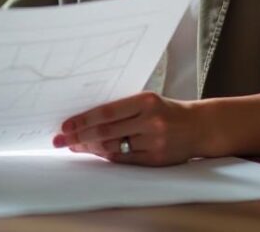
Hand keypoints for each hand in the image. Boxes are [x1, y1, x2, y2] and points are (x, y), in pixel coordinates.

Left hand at [52, 91, 206, 165]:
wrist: (198, 126)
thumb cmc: (166, 110)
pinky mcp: (156, 159)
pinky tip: (94, 152)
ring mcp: (154, 142)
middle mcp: (150, 121)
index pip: (106, 112)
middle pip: (106, 132)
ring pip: (113, 147)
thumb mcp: (146, 100)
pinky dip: (106, 156)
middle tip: (61, 140)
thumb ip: (121, 108)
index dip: (83, 120)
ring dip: (90, 148)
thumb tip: (86, 118)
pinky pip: (124, 159)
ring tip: (74, 146)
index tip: (65, 125)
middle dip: (79, 137)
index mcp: (146, 101)